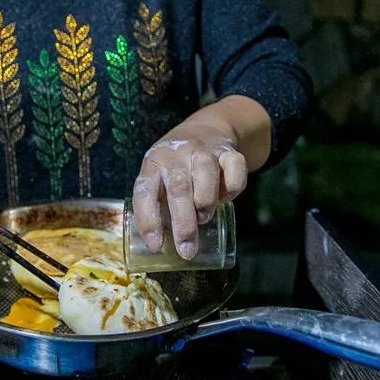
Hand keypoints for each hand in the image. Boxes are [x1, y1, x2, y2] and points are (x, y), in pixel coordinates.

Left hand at [132, 126, 247, 258]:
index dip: (148, 219)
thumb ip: (160, 206)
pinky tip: (226, 197)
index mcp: (153, 164)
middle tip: (187, 250)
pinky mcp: (228, 151)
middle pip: (179, 188)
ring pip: (206, 174)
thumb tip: (161, 248)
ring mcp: (203, 151)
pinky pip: (235, 169)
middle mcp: (176, 155)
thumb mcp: (159, 178)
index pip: (145, 191)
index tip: (155, 245)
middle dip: (184, 224)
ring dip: (205, 203)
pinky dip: (232, 188)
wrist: (205, 129)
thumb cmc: (176, 166)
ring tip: (204, 217)